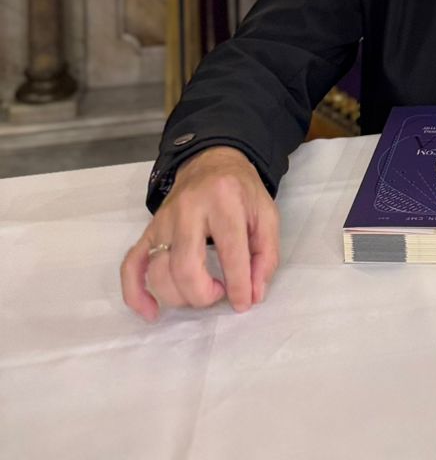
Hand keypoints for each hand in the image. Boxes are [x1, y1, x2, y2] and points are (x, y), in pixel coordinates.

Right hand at [119, 147, 278, 322]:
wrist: (212, 162)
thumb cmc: (241, 192)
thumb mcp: (266, 214)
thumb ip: (266, 254)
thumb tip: (254, 295)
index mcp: (224, 199)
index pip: (229, 249)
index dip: (238, 284)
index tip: (244, 303)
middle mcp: (188, 209)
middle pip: (185, 266)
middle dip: (203, 294)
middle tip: (219, 294)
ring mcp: (162, 220)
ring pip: (158, 271)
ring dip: (179, 296)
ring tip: (201, 293)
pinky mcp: (148, 231)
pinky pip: (131, 265)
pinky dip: (135, 294)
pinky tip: (152, 311)